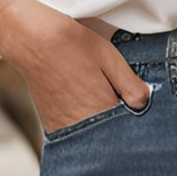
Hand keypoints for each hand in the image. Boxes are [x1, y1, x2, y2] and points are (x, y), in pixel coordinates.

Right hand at [0, 0, 152, 133]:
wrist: (32, 41)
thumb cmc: (72, 44)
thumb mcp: (110, 57)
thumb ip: (130, 85)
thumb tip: (144, 103)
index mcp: (101, 109)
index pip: (128, 127)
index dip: (135, 117)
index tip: (138, 108)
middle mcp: (82, 124)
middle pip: (110, 134)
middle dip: (119, 122)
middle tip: (118, 99)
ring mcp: (64, 127)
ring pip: (93, 135)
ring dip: (101, 123)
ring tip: (98, 97)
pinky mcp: (52, 125)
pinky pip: (76, 132)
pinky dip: (85, 124)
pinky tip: (85, 103)